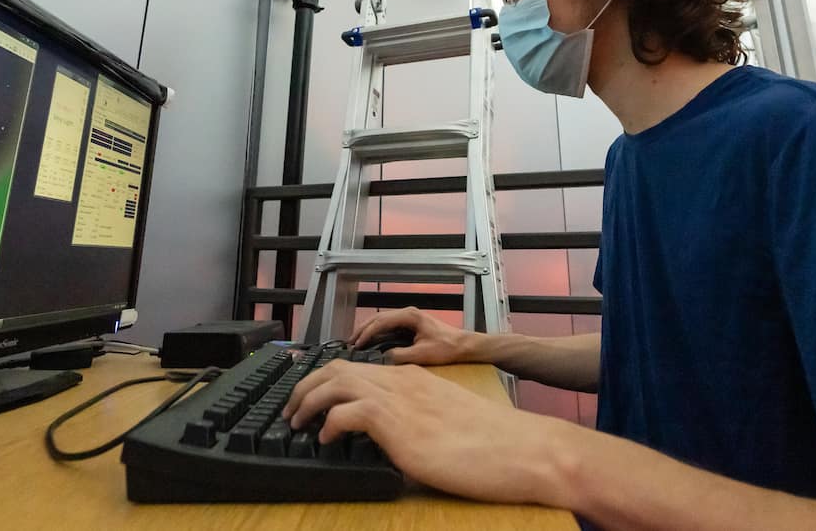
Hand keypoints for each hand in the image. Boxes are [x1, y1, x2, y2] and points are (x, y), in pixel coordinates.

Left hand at [281, 360, 575, 505]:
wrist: (522, 450)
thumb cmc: (494, 444)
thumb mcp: (447, 422)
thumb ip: (418, 419)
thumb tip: (396, 437)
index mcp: (413, 378)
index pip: (356, 366)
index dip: (325, 377)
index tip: (307, 393)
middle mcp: (402, 381)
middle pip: (336, 368)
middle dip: (305, 387)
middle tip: (292, 411)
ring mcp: (400, 399)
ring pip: (335, 382)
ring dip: (308, 401)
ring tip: (297, 423)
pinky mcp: (399, 423)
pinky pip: (347, 412)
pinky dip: (329, 423)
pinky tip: (327, 440)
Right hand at [351, 306, 482, 365]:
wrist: (465, 345)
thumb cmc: (447, 348)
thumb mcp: (422, 355)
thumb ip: (400, 355)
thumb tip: (383, 358)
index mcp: (409, 316)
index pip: (381, 322)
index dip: (366, 334)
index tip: (356, 346)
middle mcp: (407, 313)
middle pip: (378, 318)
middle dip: (362, 329)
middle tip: (349, 343)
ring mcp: (410, 317)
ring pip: (383, 320)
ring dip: (369, 330)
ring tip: (356, 342)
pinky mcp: (412, 324)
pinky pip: (389, 325)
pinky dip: (377, 332)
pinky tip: (372, 341)